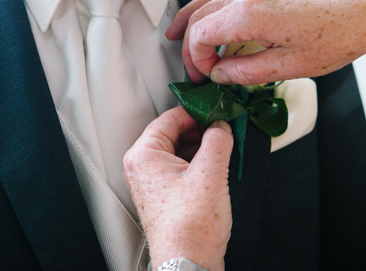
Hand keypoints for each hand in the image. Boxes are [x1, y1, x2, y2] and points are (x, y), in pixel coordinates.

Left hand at [123, 107, 233, 270]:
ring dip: (202, 147)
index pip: (169, 118)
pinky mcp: (164, 195)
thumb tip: (221, 125)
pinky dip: (199, 163)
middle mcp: (142, 167)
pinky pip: (181, 168)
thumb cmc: (189, 228)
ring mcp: (152, 182)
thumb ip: (218, 140)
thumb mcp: (210, 173)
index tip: (216, 109)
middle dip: (201, 130)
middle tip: (223, 128)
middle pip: (173, 133)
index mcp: (143, 155)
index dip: (196, 111)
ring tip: (223, 149)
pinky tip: (216, 167)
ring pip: (179, 150)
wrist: (188, 263)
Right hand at [166, 0, 365, 84]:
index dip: (197, 60)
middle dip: (190, 45)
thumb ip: (246, 72)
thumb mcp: (290, 66)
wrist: (365, 11)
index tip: (207, 79)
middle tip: (195, 71)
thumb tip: (219, 75)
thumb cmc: (335, 37)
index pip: (201, 35)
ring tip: (174, 34)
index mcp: (249, 15)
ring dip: (189, 18)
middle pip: (200, 17)